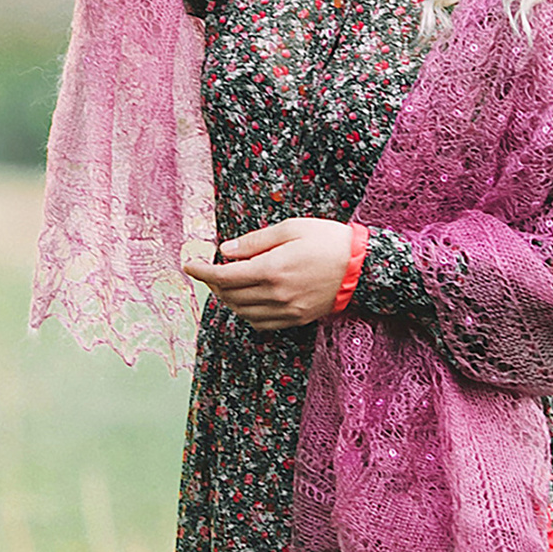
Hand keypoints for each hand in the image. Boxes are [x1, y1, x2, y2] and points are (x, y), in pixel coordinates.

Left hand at [182, 217, 356, 332]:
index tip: (189, 264)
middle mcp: (276, 294)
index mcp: (272, 269)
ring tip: (227, 283)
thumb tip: (226, 250)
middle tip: (209, 269)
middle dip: (213, 284)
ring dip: (228, 299)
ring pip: (243, 312)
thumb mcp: (291, 229)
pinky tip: (248, 299)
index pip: (225, 275)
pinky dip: (247, 313)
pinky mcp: (297, 319)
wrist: (363, 267)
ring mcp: (287, 310)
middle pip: (230, 295)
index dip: (202, 271)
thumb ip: (255, 241)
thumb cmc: (328, 240)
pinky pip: (261, 323)